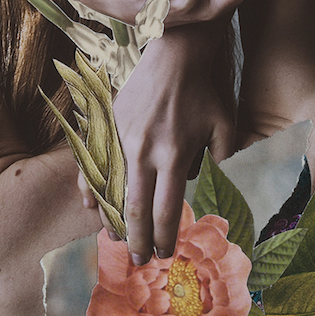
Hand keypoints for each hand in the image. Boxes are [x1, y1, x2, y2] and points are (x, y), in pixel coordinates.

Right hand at [79, 22, 235, 261]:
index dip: (165, 236)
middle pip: (134, 208)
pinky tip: (92, 208)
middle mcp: (142, 151)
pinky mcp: (106, 126)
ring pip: (109, 190)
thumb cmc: (203, 94)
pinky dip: (90, 189)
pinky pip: (92, 165)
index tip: (165, 254)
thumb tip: (211, 196)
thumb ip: (221, 166)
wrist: (174, 55)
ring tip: (116, 240)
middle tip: (138, 260)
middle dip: (136, 239)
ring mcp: (119, 138)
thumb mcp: (223, 129)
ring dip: (111, 219)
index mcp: (174, 154)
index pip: (166, 209)